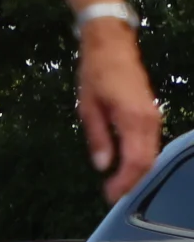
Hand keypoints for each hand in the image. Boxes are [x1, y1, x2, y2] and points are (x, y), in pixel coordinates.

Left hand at [80, 20, 162, 199]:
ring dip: (137, 172)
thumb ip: (97, 137)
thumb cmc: (95, 73)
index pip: (135, 160)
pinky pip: (150, 143)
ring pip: (152, 153)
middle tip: (112, 194)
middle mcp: (149, 120)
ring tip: (117, 185)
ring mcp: (153, 117)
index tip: (110, 195)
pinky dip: (140, 158)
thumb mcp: (87, 107)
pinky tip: (125, 166)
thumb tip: (102, 165)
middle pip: (147, 161)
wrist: (113, 46)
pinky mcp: (152, 114)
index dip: (125, 181)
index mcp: (132, 119)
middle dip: (132, 181)